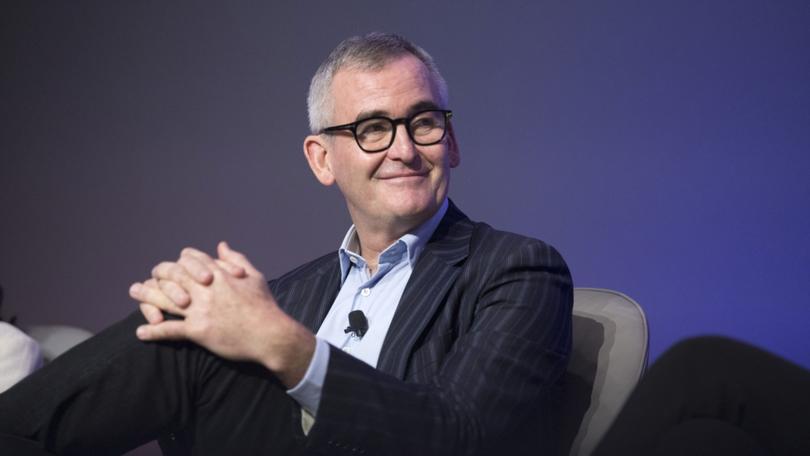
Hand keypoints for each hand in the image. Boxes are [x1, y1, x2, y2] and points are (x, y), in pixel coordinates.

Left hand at [129, 242, 314, 386]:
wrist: (270, 334)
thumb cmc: (264, 306)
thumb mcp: (254, 276)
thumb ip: (235, 259)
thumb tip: (221, 245)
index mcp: (218, 274)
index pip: (189, 259)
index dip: (177, 262)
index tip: (171, 268)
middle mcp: (205, 289)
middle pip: (172, 275)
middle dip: (155, 275)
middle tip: (144, 279)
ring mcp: (200, 310)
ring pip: (165, 299)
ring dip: (146, 296)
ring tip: (134, 293)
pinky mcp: (199, 331)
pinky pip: (170, 329)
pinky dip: (153, 331)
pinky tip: (141, 332)